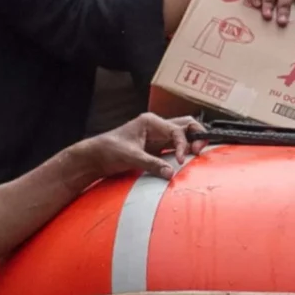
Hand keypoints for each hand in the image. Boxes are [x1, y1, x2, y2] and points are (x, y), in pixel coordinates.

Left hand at [74, 113, 201, 183]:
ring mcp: (157, 136)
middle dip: (196, 135)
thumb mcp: (131, 157)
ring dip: (191, 142)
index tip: (181, 160)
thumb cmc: (109, 150)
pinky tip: (185, 160)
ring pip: (183, 134)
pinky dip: (183, 151)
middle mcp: (156, 126)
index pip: (176, 130)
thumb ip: (152, 164)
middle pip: (185, 125)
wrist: (96, 157)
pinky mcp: (156, 147)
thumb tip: (171, 173)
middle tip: (199, 150)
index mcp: (150, 122)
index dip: (183, 145)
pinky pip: (175, 146)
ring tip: (196, 154)